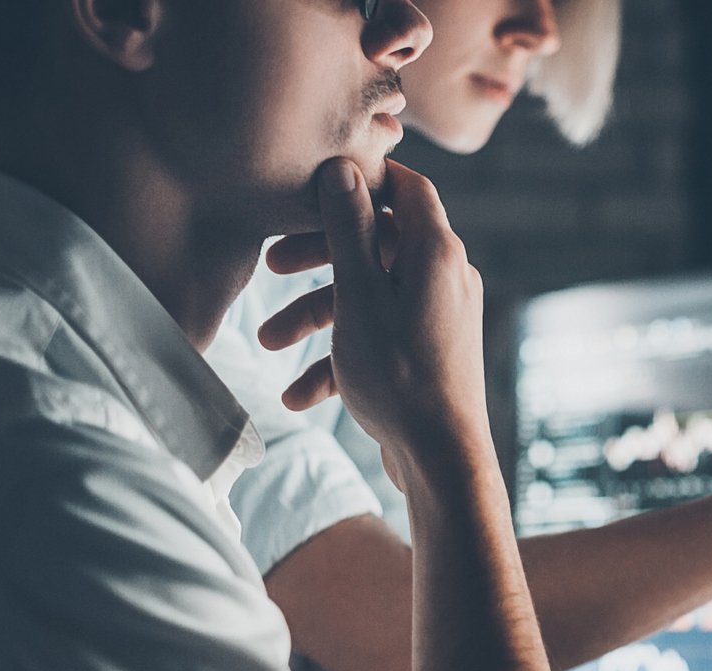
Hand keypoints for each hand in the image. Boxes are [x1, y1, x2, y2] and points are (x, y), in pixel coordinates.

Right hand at [256, 159, 489, 472]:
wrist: (441, 462)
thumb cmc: (400, 376)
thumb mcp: (360, 295)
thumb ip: (349, 230)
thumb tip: (344, 167)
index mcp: (437, 253)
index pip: (406, 188)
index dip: (362, 179)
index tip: (315, 183)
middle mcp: (446, 279)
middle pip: (377, 244)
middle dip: (319, 255)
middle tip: (270, 266)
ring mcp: (439, 318)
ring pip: (369, 296)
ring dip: (315, 317)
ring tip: (265, 344)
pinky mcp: (428, 354)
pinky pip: (379, 338)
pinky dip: (339, 358)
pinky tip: (298, 396)